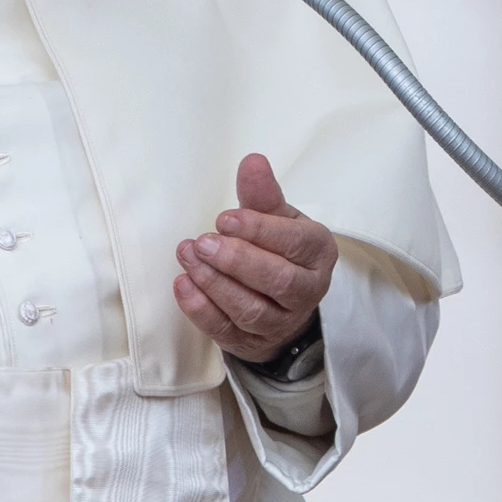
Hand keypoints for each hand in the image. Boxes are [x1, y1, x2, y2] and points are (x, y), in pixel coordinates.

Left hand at [172, 153, 336, 365]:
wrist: (280, 300)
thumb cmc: (278, 248)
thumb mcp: (277, 217)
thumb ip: (263, 194)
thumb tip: (253, 161)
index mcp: (318, 252)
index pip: (295, 243)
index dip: (260, 231)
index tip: (225, 219)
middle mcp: (307, 290)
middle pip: (278, 281)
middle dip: (237, 261)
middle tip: (203, 242)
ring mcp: (281, 321)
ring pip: (251, 309)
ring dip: (215, 284)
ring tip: (188, 257)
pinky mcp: (251, 341)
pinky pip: (226, 331)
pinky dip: (201, 310)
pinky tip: (183, 285)